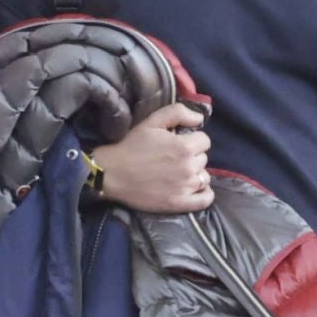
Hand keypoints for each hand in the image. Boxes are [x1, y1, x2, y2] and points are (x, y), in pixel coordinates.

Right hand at [93, 103, 212, 213]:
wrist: (111, 174)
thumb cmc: (131, 146)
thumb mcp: (152, 121)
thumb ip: (178, 113)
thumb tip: (200, 119)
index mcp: (185, 146)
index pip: (204, 141)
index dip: (192, 140)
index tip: (179, 143)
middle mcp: (189, 167)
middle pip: (203, 158)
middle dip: (192, 156)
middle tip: (173, 159)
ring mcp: (185, 187)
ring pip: (204, 177)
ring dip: (195, 174)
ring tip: (178, 173)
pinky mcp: (180, 203)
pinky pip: (205, 199)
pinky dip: (204, 194)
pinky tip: (193, 189)